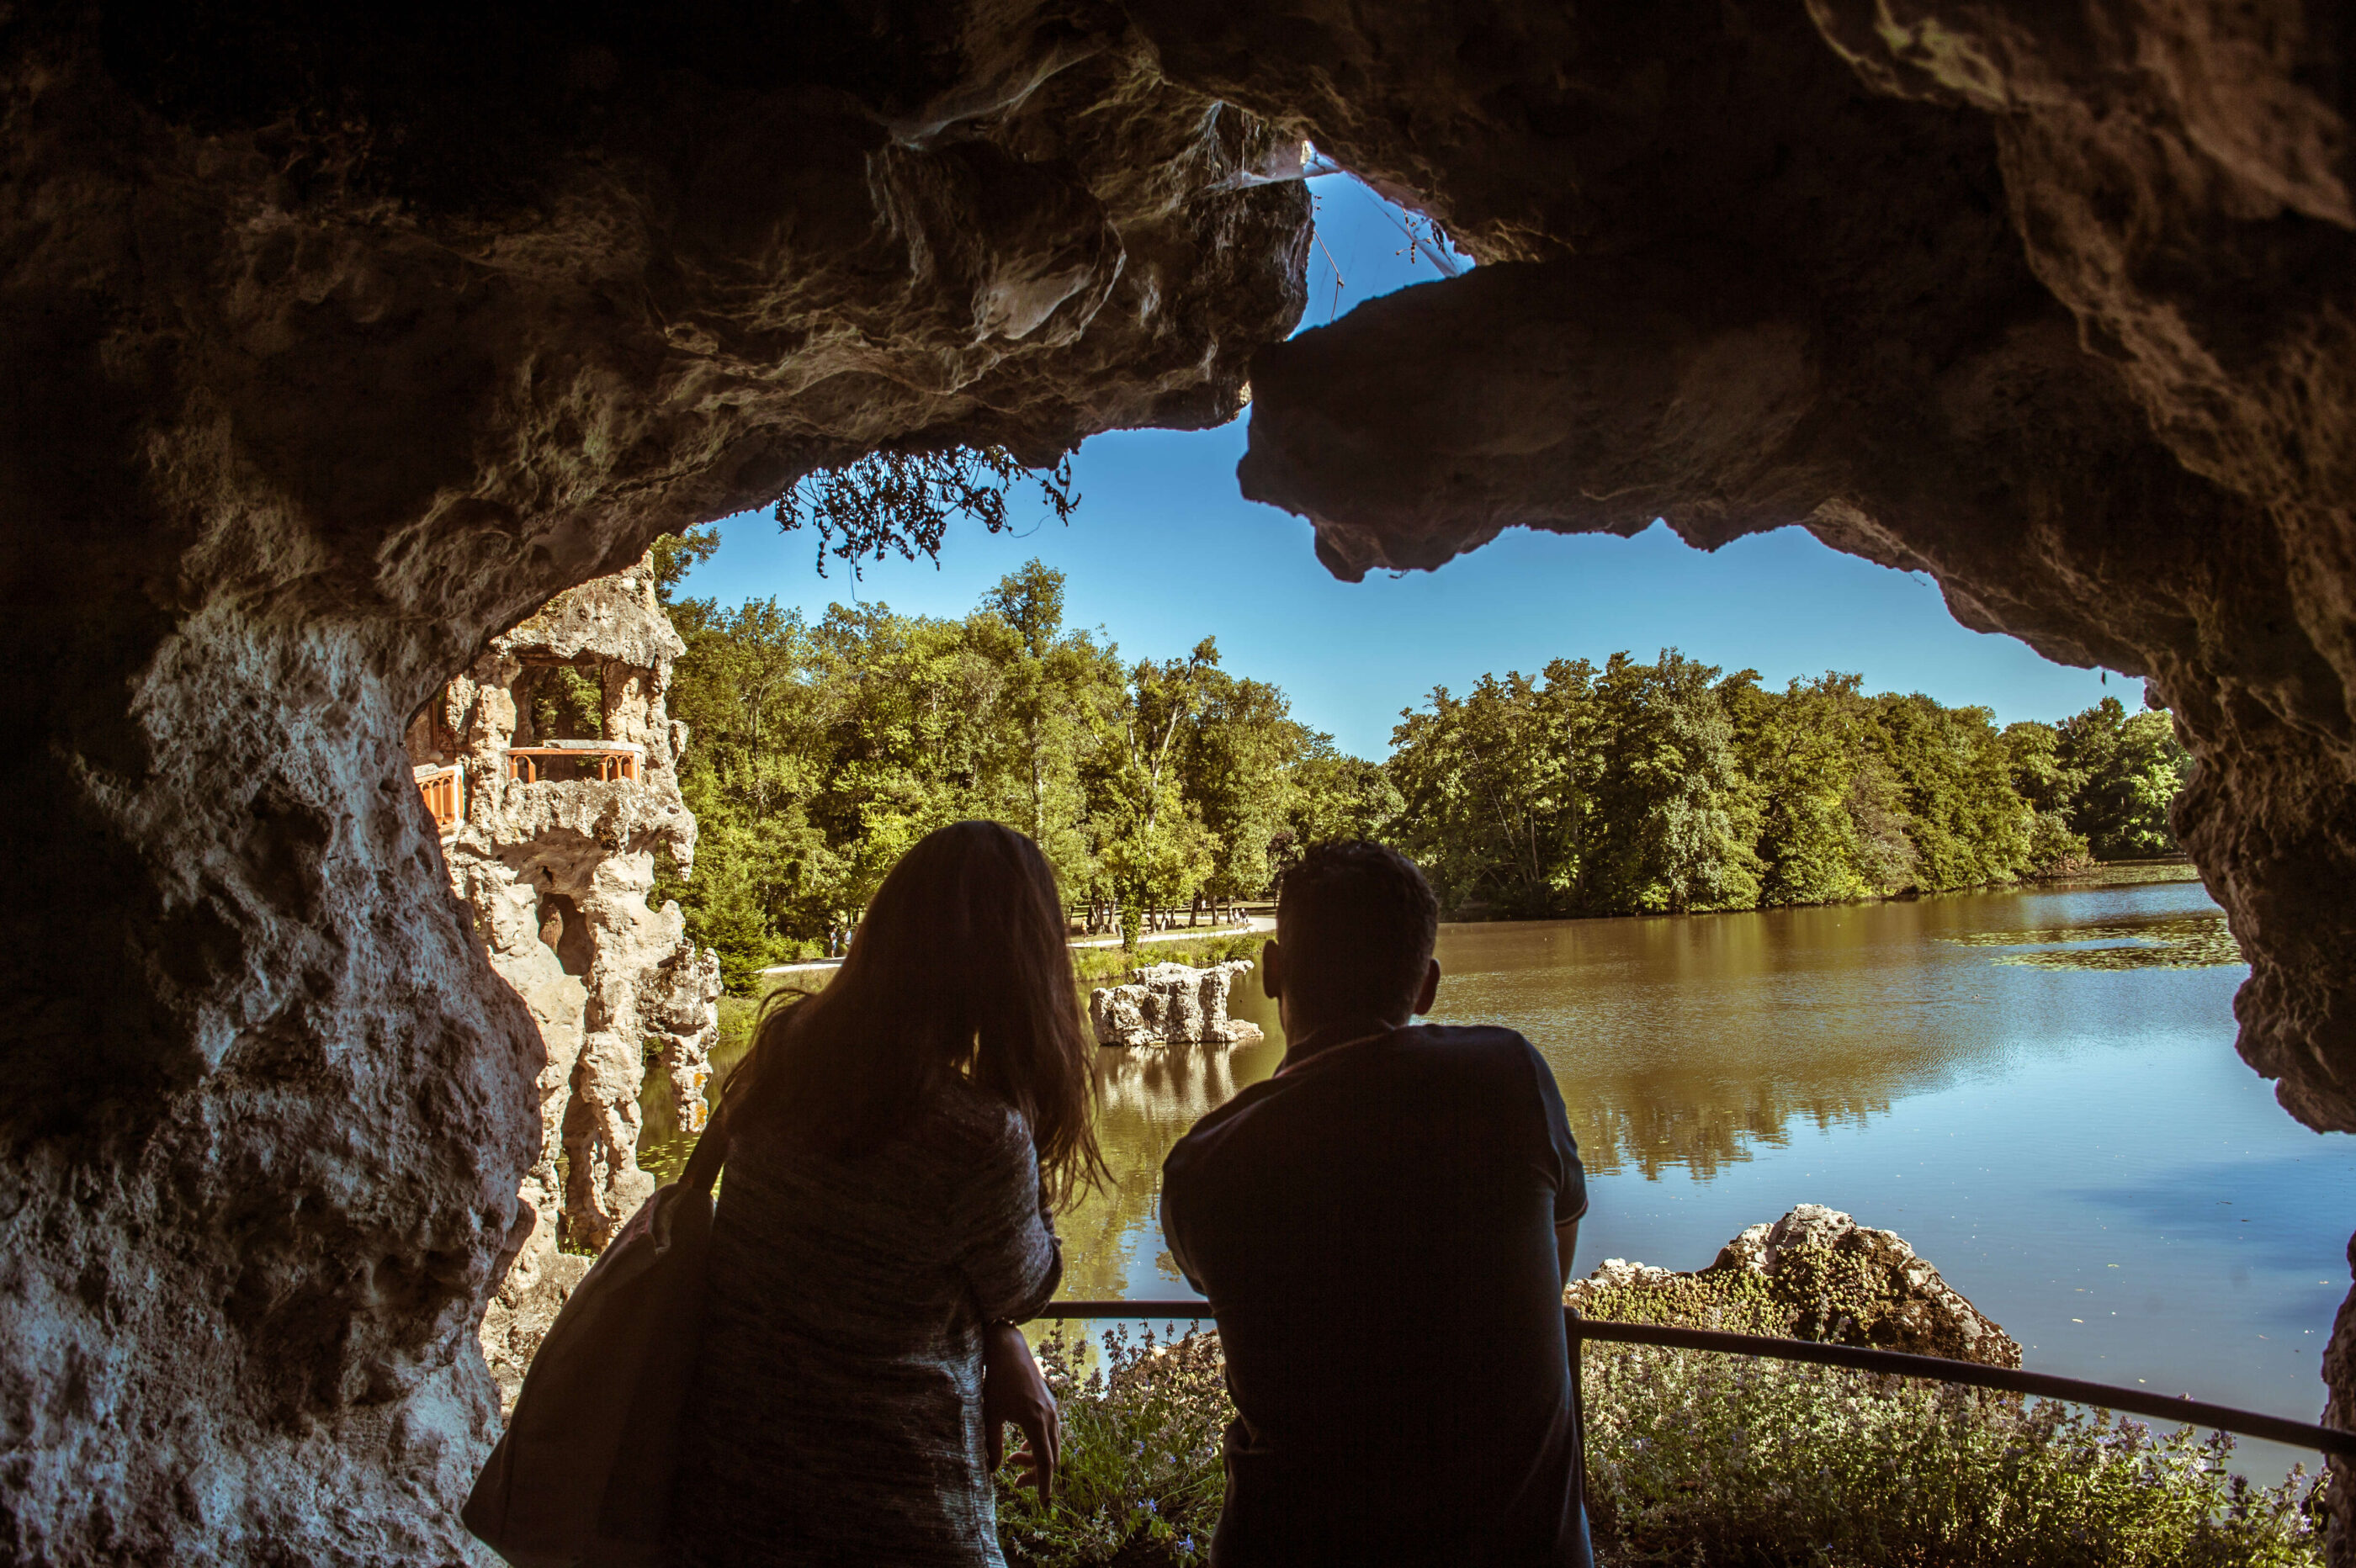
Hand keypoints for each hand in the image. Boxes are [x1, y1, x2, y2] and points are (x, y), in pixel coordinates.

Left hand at [982, 1321, 1058, 1500]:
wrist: (1009, 1352)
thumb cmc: (996, 1381)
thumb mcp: (990, 1414)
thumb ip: (992, 1444)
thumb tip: (994, 1470)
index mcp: (1035, 1421)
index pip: (1045, 1461)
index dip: (1044, 1484)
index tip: (1043, 1502)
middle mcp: (1049, 1417)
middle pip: (1051, 1458)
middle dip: (1036, 1474)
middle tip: (1015, 1481)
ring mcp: (1052, 1410)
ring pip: (1052, 1446)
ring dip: (1036, 1459)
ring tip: (1013, 1460)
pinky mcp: (1050, 1405)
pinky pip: (1051, 1433)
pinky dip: (1040, 1445)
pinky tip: (1023, 1446)